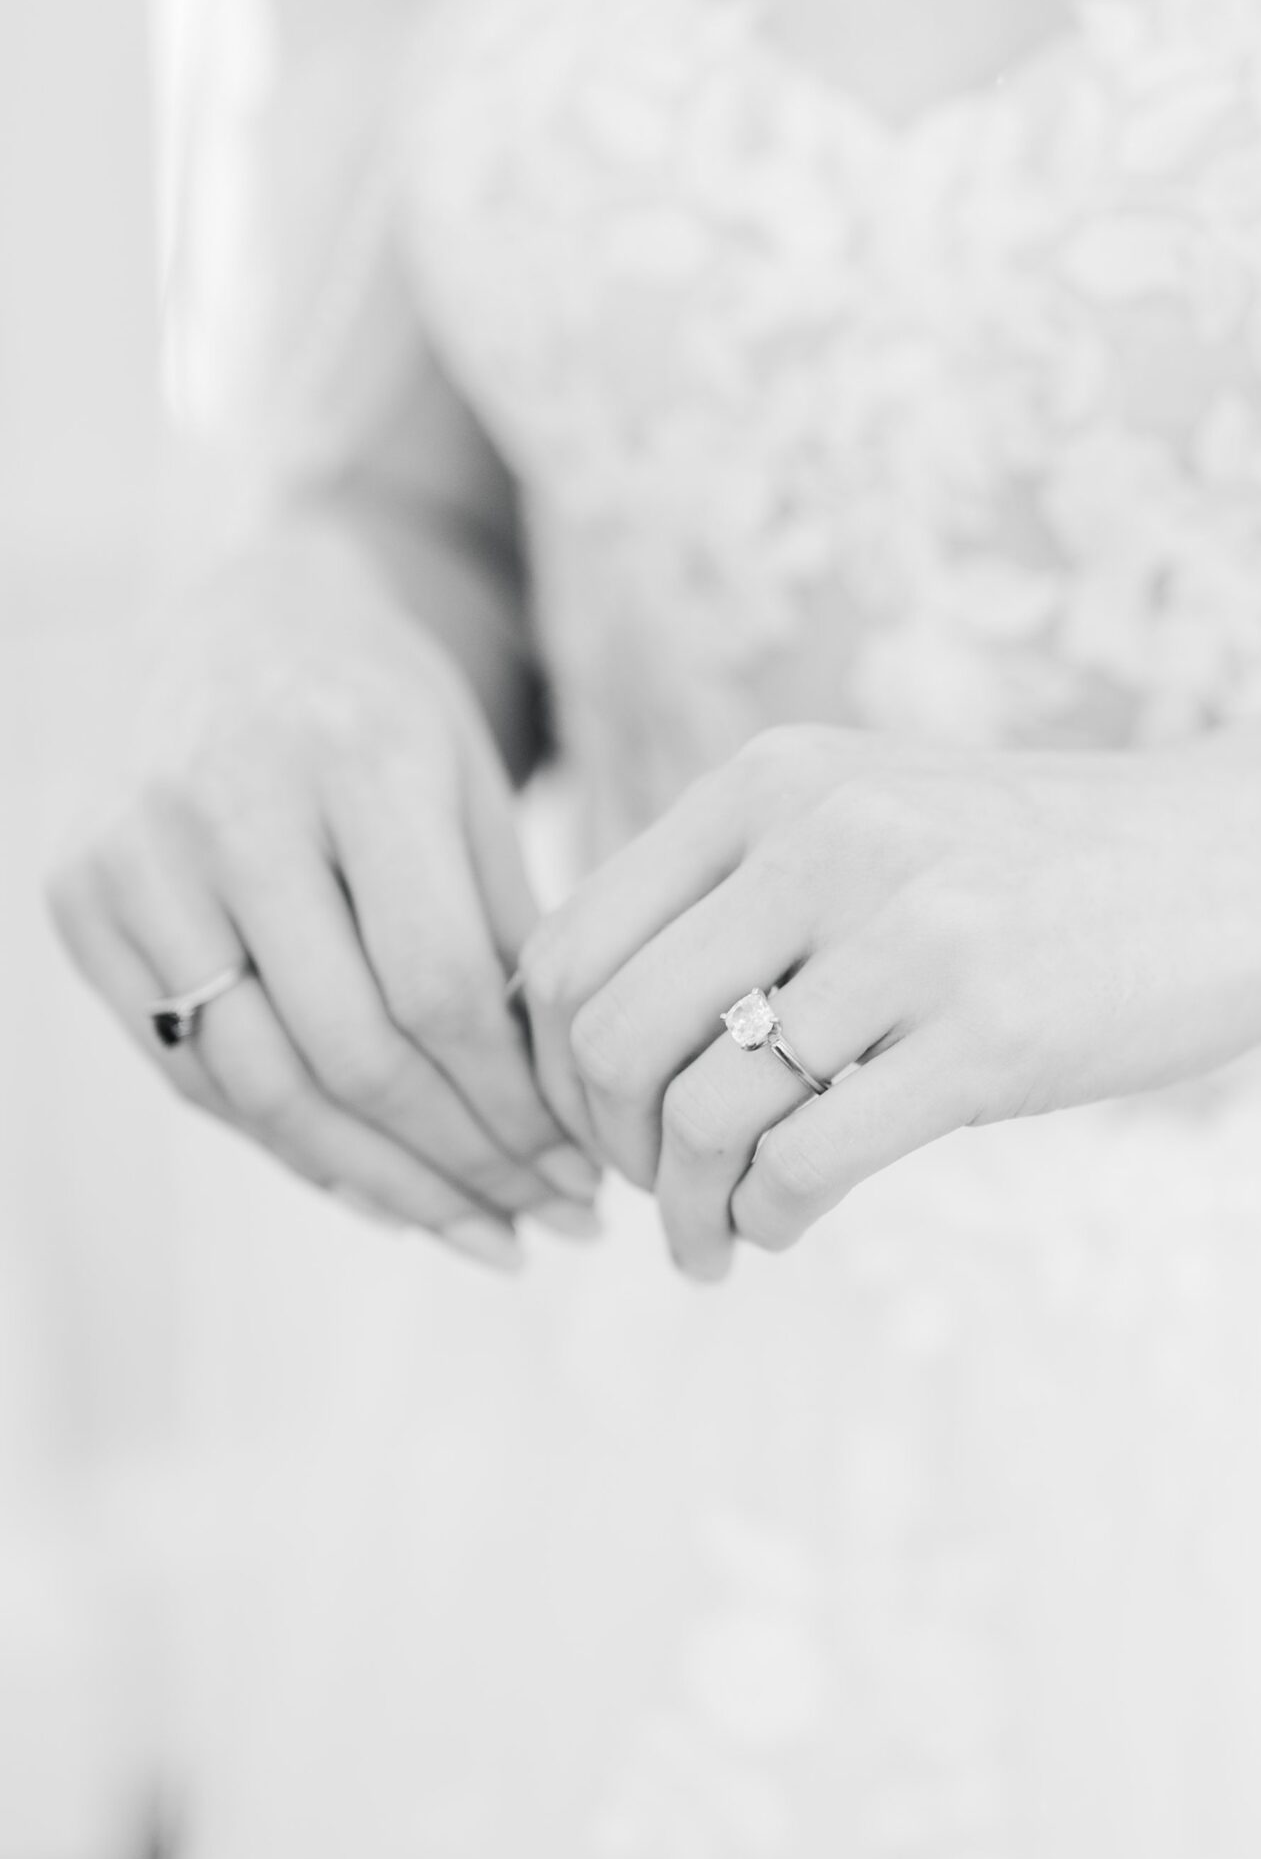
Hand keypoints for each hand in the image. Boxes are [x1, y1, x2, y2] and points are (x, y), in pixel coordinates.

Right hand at [48, 527, 599, 1267]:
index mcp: (356, 762)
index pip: (436, 986)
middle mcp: (227, 806)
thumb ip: (513, 940)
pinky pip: (193, 1072)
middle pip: (348, 1051)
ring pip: (260, 1087)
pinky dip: (294, 1149)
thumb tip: (572, 1126)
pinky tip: (386, 1192)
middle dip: (463, 1164)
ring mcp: (134, 855)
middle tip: (550, 1227)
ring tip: (482, 1235)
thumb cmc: (392, 719)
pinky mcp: (79, 897)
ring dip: (384, 1187)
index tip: (583, 1172)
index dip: (512, 1105)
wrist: (247, 624)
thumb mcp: (478, 790)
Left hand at [519, 723, 1260, 1280]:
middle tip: (649, 1196)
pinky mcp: (988, 1033)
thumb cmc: (1038, 861)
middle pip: (608, 1038)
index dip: (549, 1068)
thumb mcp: (872, 815)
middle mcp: (822, 836)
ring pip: (698, 1115)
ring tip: (711, 1242)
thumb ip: (739, 888)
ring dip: (684, 1212)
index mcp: (770, 781)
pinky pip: (805, 1164)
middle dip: (602, 1150)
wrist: (1252, 853)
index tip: (595, 1127)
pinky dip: (767, 1222)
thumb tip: (581, 1033)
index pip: (569, 945)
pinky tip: (786, 1229)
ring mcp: (908, 933)